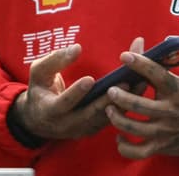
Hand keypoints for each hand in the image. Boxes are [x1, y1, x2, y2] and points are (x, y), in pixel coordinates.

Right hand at [14, 38, 144, 140]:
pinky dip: (127, 102)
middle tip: (126, 82)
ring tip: (139, 80)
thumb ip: (55, 60)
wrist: (39, 118)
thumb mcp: (38, 72)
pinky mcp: (96, 128)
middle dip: (110, 98)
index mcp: (50, 111)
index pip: (64, 103)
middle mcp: (68, 125)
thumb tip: (76, 48)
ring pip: (107, 117)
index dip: (76, 93)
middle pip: (92, 114)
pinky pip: (113, 116)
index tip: (90, 79)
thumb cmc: (40, 89)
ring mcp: (84, 129)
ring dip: (125, 100)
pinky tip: (140, 85)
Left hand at [105, 49, 178, 158]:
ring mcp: (165, 131)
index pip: (157, 74)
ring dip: (118, 119)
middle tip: (111, 90)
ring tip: (109, 109)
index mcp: (176, 90)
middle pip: (139, 105)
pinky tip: (119, 137)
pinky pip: (138, 151)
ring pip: (135, 128)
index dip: (140, 64)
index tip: (124, 56)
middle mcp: (170, 111)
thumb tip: (137, 46)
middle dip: (121, 97)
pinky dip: (125, 147)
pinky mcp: (161, 147)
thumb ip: (158, 69)